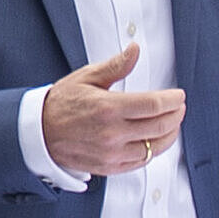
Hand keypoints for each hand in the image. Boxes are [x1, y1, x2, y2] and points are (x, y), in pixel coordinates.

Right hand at [42, 41, 185, 177]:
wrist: (39, 133)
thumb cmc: (61, 104)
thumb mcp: (87, 77)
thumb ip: (116, 66)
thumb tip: (135, 50)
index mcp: (108, 108)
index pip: (154, 104)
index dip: (172, 100)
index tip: (178, 95)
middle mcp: (112, 134)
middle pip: (160, 126)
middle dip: (176, 115)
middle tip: (179, 107)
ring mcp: (112, 154)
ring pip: (154, 147)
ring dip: (169, 135)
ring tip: (173, 123)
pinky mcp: (110, 167)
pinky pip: (141, 161)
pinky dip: (154, 150)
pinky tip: (156, 140)